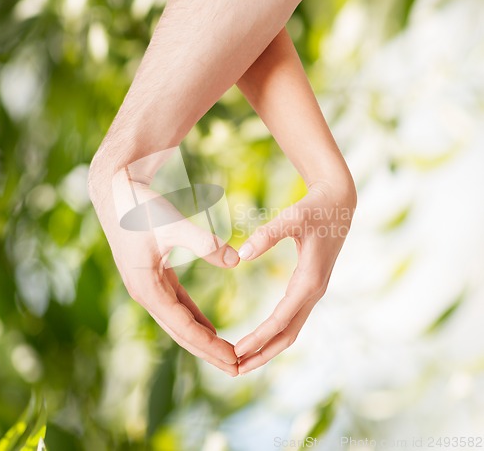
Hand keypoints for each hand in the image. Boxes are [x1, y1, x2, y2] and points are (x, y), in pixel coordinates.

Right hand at [89, 170, 240, 375]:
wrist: (116, 192)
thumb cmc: (140, 207)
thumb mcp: (172, 224)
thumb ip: (203, 243)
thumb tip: (235, 260)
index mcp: (147, 288)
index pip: (184, 327)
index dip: (210, 346)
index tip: (235, 360)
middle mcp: (146, 293)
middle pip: (181, 332)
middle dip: (209, 352)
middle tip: (237, 368)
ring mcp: (149, 286)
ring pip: (179, 321)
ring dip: (203, 338)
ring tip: (227, 354)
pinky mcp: (155, 277)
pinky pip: (178, 305)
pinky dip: (195, 318)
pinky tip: (210, 328)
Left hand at [235, 180, 355, 373]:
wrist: (338, 204)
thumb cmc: (315, 209)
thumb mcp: (292, 218)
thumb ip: (268, 235)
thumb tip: (241, 255)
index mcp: (309, 281)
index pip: (281, 319)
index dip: (258, 337)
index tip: (236, 352)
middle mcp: (313, 292)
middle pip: (288, 335)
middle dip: (262, 354)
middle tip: (234, 369)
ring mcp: (313, 291)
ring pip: (291, 330)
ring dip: (268, 347)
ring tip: (243, 360)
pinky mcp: (309, 286)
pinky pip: (292, 317)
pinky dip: (275, 333)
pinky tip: (260, 337)